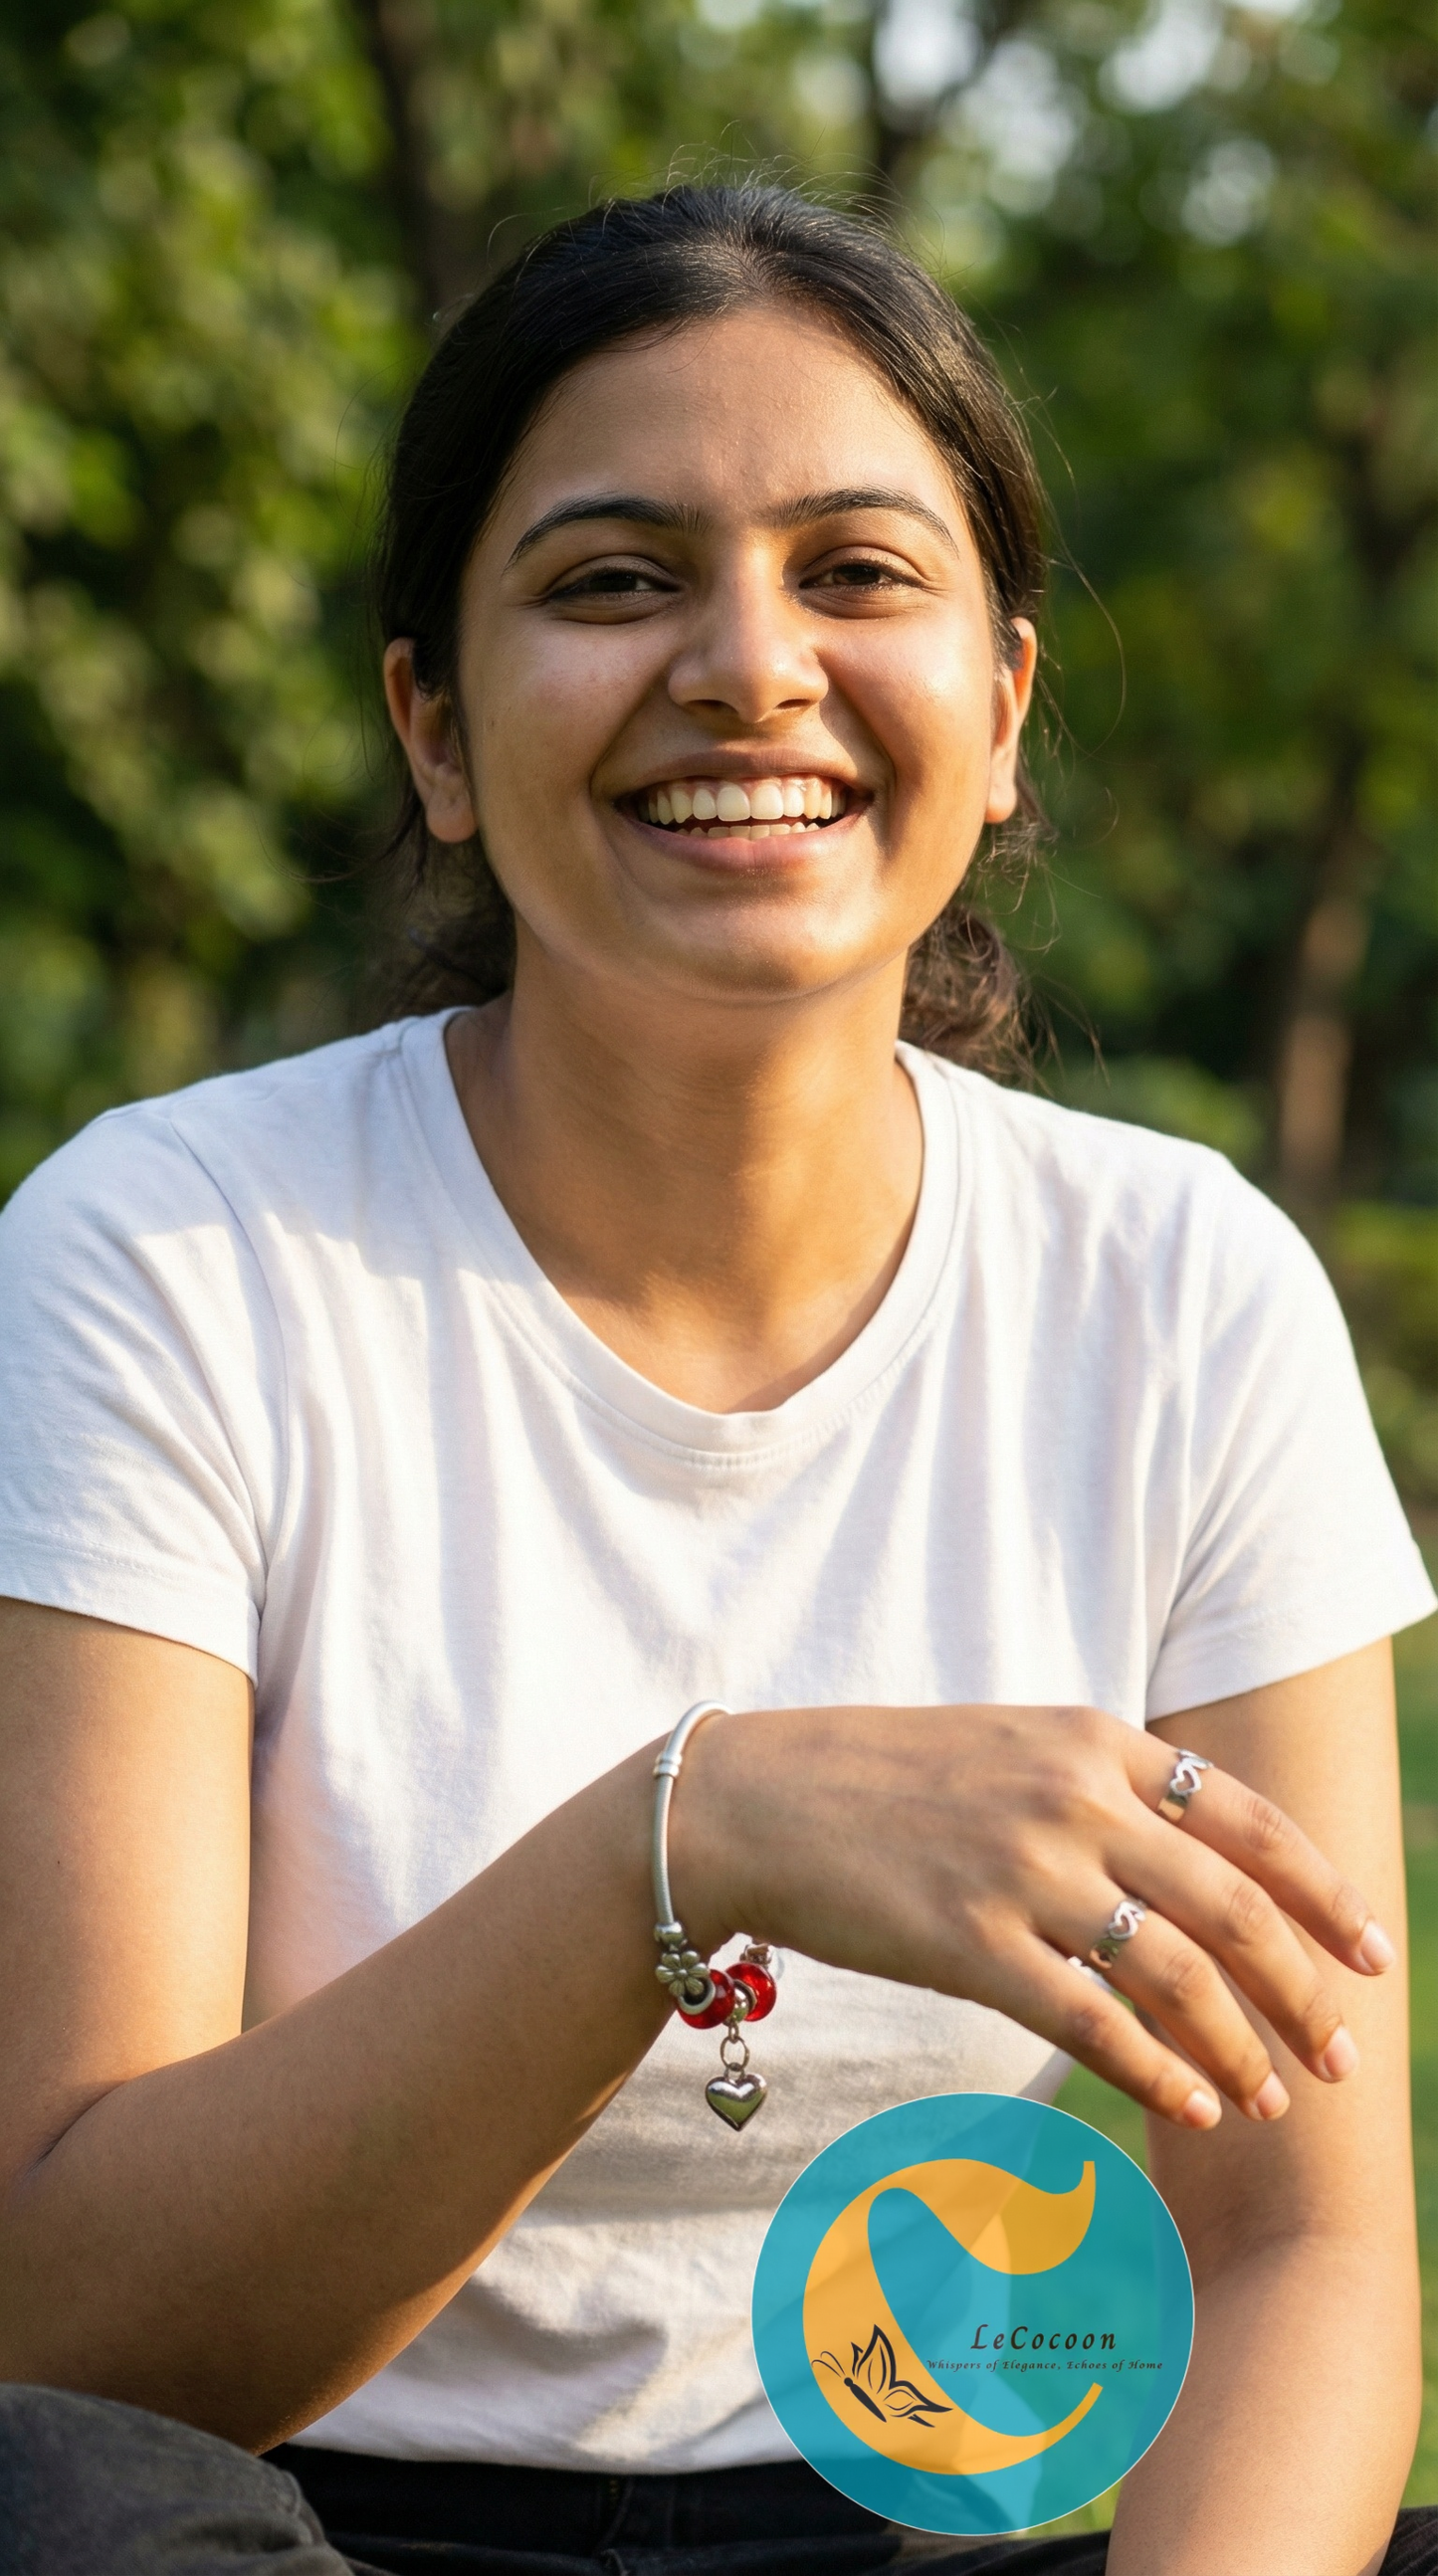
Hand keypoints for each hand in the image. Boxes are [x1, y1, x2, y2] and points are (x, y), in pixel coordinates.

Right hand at [671, 1702, 1395, 2128]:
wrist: (755, 1799)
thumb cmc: (883, 1778)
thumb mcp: (1011, 1745)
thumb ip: (1102, 1785)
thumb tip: (1196, 1858)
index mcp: (1094, 1739)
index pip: (1248, 1819)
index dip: (1325, 1891)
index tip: (1374, 1951)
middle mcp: (1073, 1798)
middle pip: (1234, 1904)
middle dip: (1306, 1989)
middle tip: (1344, 2055)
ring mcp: (1023, 1869)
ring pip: (1177, 1972)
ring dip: (1242, 2047)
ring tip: (1272, 2101)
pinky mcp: (971, 1941)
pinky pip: (1094, 2021)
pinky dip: (1159, 2072)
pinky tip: (1193, 2106)